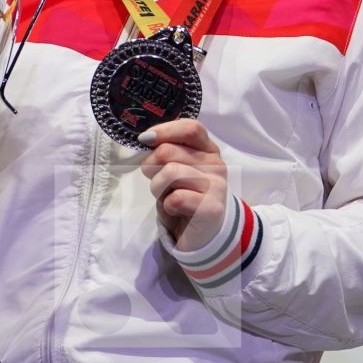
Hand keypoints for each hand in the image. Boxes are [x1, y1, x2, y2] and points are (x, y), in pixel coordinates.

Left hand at [139, 119, 231, 251]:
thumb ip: (167, 151)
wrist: (203, 234)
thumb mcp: (176, 168)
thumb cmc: (185, 196)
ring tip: (166, 196)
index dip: (165, 130)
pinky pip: (176, 198)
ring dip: (157, 187)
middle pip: (169, 151)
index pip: (190, 128)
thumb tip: (146, 139)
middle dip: (152, 167)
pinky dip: (167, 206)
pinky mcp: (212, 208)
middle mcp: (216, 164)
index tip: (146, 140)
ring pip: (170, 172)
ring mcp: (217, 185)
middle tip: (158, 181)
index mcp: (208, 149)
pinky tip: (176, 210)